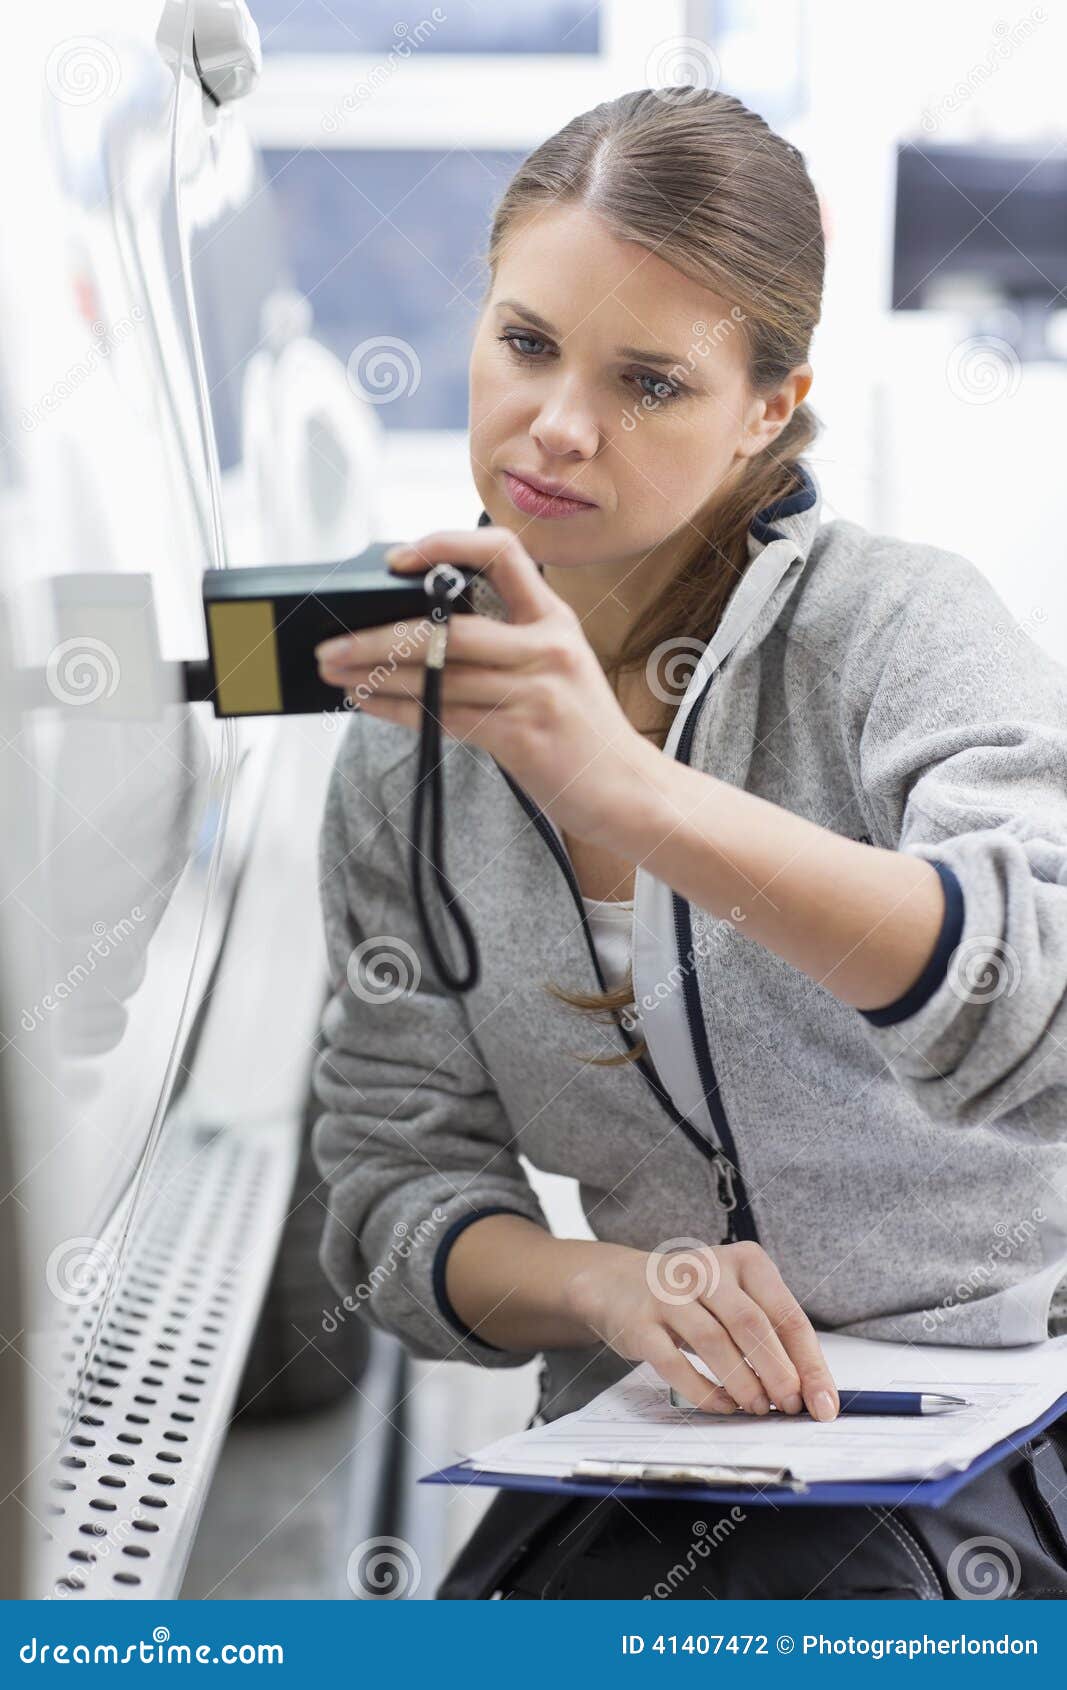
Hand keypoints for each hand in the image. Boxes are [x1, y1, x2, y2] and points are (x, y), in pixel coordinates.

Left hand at [313, 526, 663, 848]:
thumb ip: (505, 646)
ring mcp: (537, 691)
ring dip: (375, 675)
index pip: (502, 552)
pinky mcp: (524, 735)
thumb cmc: (580, 733)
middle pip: (448, 626)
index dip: (447, 543)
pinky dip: (397, 710)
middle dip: (378, 635)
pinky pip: (444, 716)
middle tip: (331, 642)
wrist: (631, 791)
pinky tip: (368, 704)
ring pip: (437, 675)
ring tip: (335, 673)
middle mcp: (547, 647)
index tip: (398, 560)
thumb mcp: (557, 670)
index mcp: (555, 619)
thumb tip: (418, 633)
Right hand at [564, 1239, 839, 1419]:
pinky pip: (674, 1363)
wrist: (620, 1282)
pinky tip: (723, 1405)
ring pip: (714, 1342)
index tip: (823, 1403)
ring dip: (742, 1383)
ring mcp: (669, 1293)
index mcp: (744, 1260)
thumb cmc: (695, 1297)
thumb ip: (769, 1332)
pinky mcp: (640, 1322)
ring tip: (758, 1408)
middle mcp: (707, 1269)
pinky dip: (704, 1391)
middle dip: (778, 1373)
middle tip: (790, 1407)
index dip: (809, 1363)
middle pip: (751, 1325)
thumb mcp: (736, 1296)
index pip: (786, 1314)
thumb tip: (808, 1389)